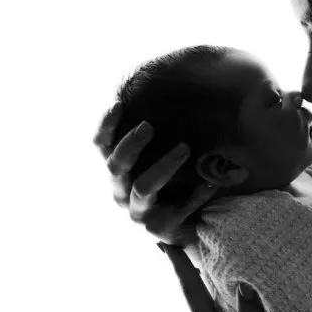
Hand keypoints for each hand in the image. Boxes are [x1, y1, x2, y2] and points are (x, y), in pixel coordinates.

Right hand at [93, 102, 217, 245]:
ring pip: (143, 187)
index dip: (106, 126)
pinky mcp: (160, 229)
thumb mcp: (157, 156)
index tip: (119, 104)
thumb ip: (157, 130)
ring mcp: (139, 212)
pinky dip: (194, 195)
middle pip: (115, 166)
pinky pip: (177, 210)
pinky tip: (210, 184)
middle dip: (131, 144)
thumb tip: (173, 82)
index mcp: (118, 171)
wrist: (185, 226)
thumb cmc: (169, 182)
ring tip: (185, 148)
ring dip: (163, 166)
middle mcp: (121, 191)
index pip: (101, 146)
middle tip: (149, 126)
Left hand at [157, 243, 296, 311]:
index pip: (191, 294)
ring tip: (202, 267)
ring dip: (203, 289)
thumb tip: (243, 284)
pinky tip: (227, 307)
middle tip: (179, 247)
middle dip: (188, 273)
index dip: (179, 268)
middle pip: (194, 300)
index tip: (164, 244)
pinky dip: (218, 307)